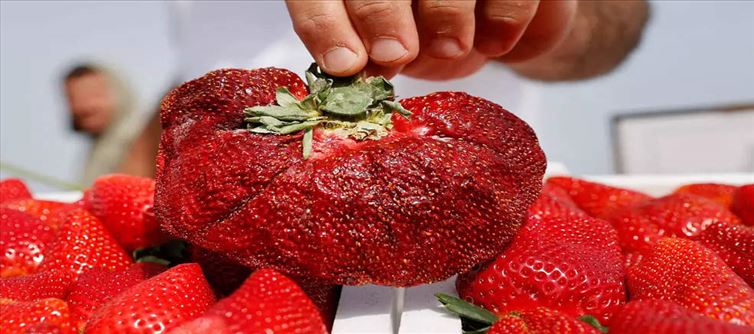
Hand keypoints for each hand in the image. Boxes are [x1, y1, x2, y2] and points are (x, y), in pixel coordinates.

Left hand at [286, 0, 576, 79]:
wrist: (496, 22)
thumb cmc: (425, 32)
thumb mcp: (387, 46)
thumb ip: (362, 50)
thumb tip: (346, 66)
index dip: (325, 20)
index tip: (344, 64)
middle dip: (381, 13)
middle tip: (395, 55)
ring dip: (445, 15)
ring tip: (450, 49)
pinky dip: (501, 18)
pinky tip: (493, 44)